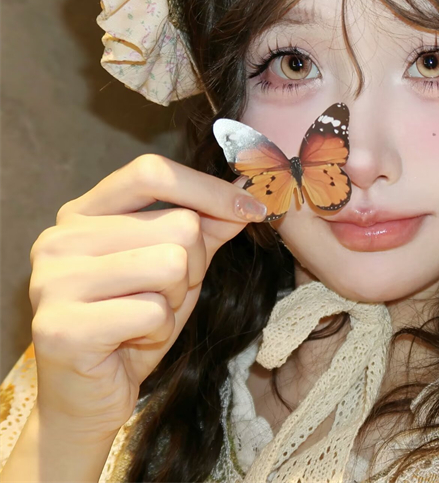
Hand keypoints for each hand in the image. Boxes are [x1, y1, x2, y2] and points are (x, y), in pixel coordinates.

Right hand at [27, 154, 265, 441]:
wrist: (89, 397)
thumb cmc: (133, 325)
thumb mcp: (178, 269)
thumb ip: (207, 228)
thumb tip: (246, 192)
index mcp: (83, 213)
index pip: (151, 172)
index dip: (209, 190)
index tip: (252, 210)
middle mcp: (60, 238)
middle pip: (177, 224)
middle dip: (193, 267)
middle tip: (166, 297)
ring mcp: (54, 280)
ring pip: (170, 264)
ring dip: (176, 300)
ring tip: (147, 318)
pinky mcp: (61, 326)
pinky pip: (152, 311)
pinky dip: (159, 331)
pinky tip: (132, 342)